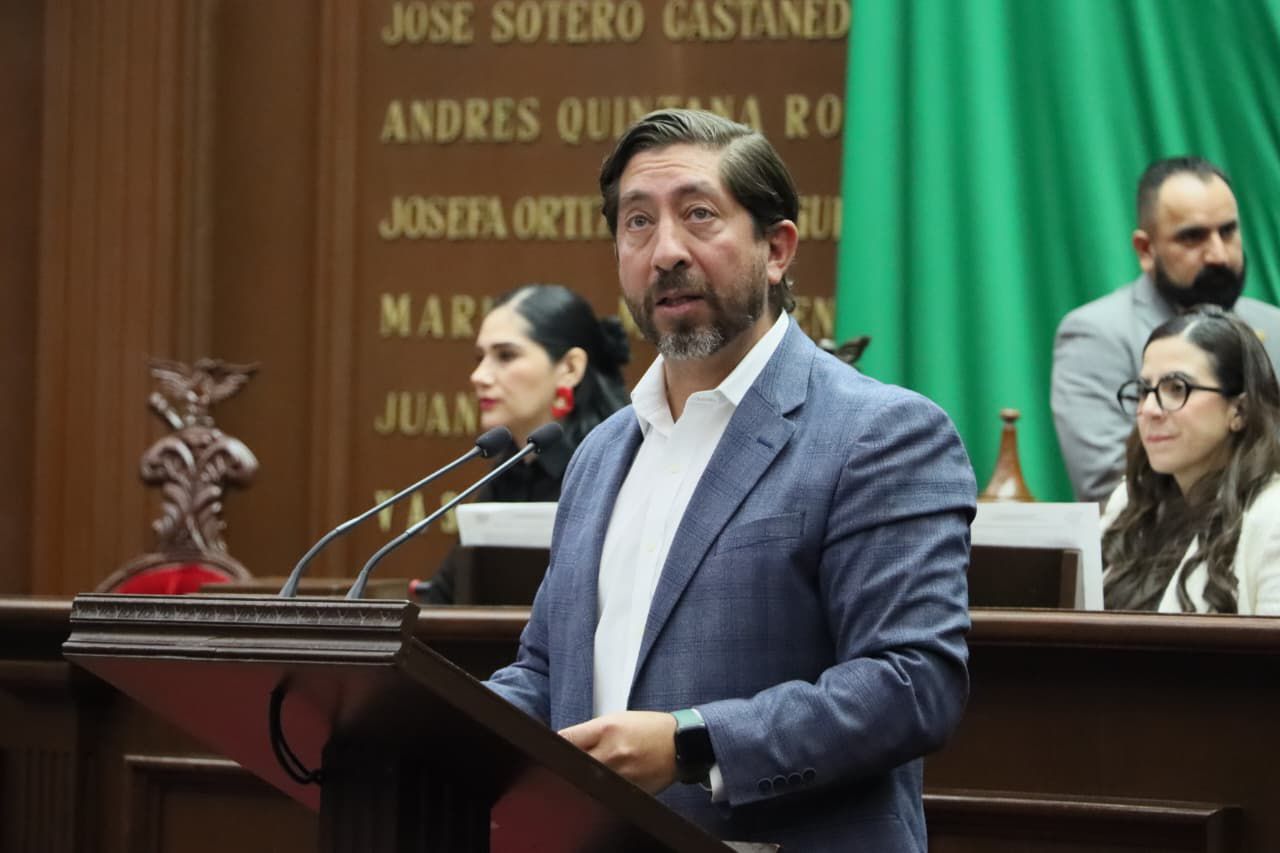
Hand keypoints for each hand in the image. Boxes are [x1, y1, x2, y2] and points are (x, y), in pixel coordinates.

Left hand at [558, 711, 677, 793]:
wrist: (682, 744)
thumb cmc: (649, 728)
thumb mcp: (617, 719)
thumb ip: (591, 732)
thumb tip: (565, 744)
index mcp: (606, 729)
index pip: (566, 739)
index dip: (555, 745)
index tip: (551, 748)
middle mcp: (612, 752)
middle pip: (573, 764)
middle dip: (567, 764)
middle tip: (567, 764)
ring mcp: (621, 774)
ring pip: (588, 782)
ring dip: (584, 778)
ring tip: (592, 771)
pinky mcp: (630, 791)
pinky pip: (607, 793)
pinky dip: (602, 789)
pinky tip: (606, 782)